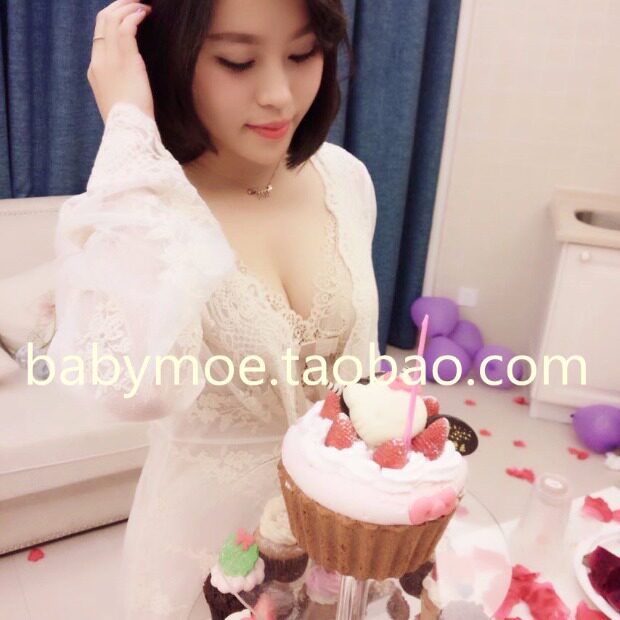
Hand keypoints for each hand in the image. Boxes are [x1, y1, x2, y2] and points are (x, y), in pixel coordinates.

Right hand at [87, 0, 153, 122]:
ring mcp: (110, 60)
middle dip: (118, 6)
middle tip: (134, 2)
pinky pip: (126, 28)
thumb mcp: (121, 100)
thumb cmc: (130, 121)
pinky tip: (145, 13)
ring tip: (142, 4)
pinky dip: (135, 16)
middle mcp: (99, 61)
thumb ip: (122, 83)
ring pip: (112, 19)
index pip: (99, 35)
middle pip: (102, 21)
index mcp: (95, 71)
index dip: (112, 19)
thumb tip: (133, 76)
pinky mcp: (125, 61)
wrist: (129, 131)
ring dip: (128, 7)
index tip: (127, 14)